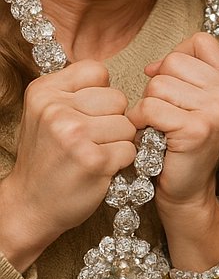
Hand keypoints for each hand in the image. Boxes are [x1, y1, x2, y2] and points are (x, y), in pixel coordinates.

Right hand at [0, 61, 135, 269]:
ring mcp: (74, 134)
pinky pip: (130, 149)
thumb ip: (75, 90)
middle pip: (118, 98)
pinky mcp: (93, 160)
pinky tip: (100, 168)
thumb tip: (116, 75)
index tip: (84, 115)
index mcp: (43, 91)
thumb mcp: (46, 113)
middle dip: (113, 119)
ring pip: (128, 124)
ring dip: (119, 141)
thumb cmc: (46, 157)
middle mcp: (55, 110)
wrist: (28, 206)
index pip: (98, 72)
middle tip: (90, 140)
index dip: (100, 94)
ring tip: (94, 153)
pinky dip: (122, 161)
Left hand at [129, 32, 218, 214]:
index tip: (174, 85)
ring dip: (148, 106)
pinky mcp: (196, 129)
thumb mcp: (195, 98)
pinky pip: (149, 108)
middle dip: (159, 86)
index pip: (200, 41)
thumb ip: (184, 70)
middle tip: (169, 114)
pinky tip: (152, 136)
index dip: (178, 57)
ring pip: (158, 84)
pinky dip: (140, 122)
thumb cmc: (184, 139)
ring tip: (161, 126)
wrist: (187, 187)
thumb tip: (152, 66)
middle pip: (174, 61)